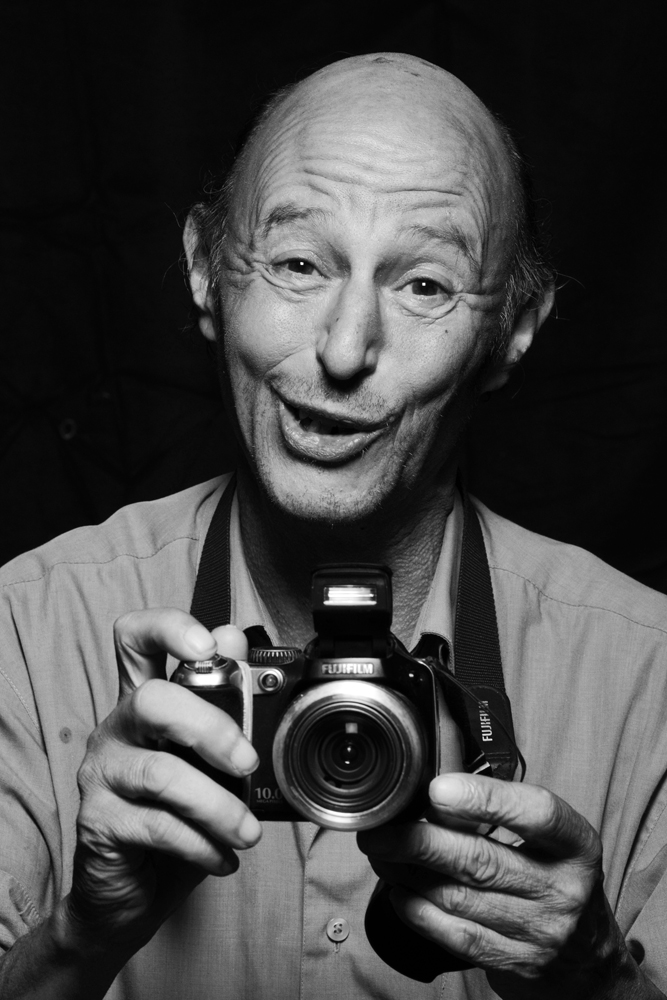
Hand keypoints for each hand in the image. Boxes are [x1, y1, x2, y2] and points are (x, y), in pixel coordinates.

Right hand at [62, 610, 260, 958]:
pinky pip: (157, 827)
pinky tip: (223, 856)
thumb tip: (236, 642)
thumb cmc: (177, 812)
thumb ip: (223, 703)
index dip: (168, 629)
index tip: (208, 646)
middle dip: (210, 727)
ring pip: (160, 773)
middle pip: (151, 700)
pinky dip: (201, 844)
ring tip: (248, 831)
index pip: (136, 640)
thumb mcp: (208, 759)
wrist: (133, 889)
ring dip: (217, 804)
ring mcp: (103, 774)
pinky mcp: (99, 822)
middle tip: (248, 762)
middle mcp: (117, 728)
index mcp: (144, 701)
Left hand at [358, 774, 651, 998]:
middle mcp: (563, 889)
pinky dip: (418, 909)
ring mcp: (540, 932)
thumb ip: (502, 810)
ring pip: (458, 897)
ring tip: (382, 852)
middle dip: (420, 841)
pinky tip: (399, 889)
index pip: (536, 814)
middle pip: (481, 861)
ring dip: (409, 872)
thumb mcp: (550, 838)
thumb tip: (434, 788)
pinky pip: (454, 934)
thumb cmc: (555, 876)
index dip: (485, 799)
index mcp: (576, 845)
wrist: (586, 955)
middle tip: (380, 827)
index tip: (437, 789)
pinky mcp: (514, 963)